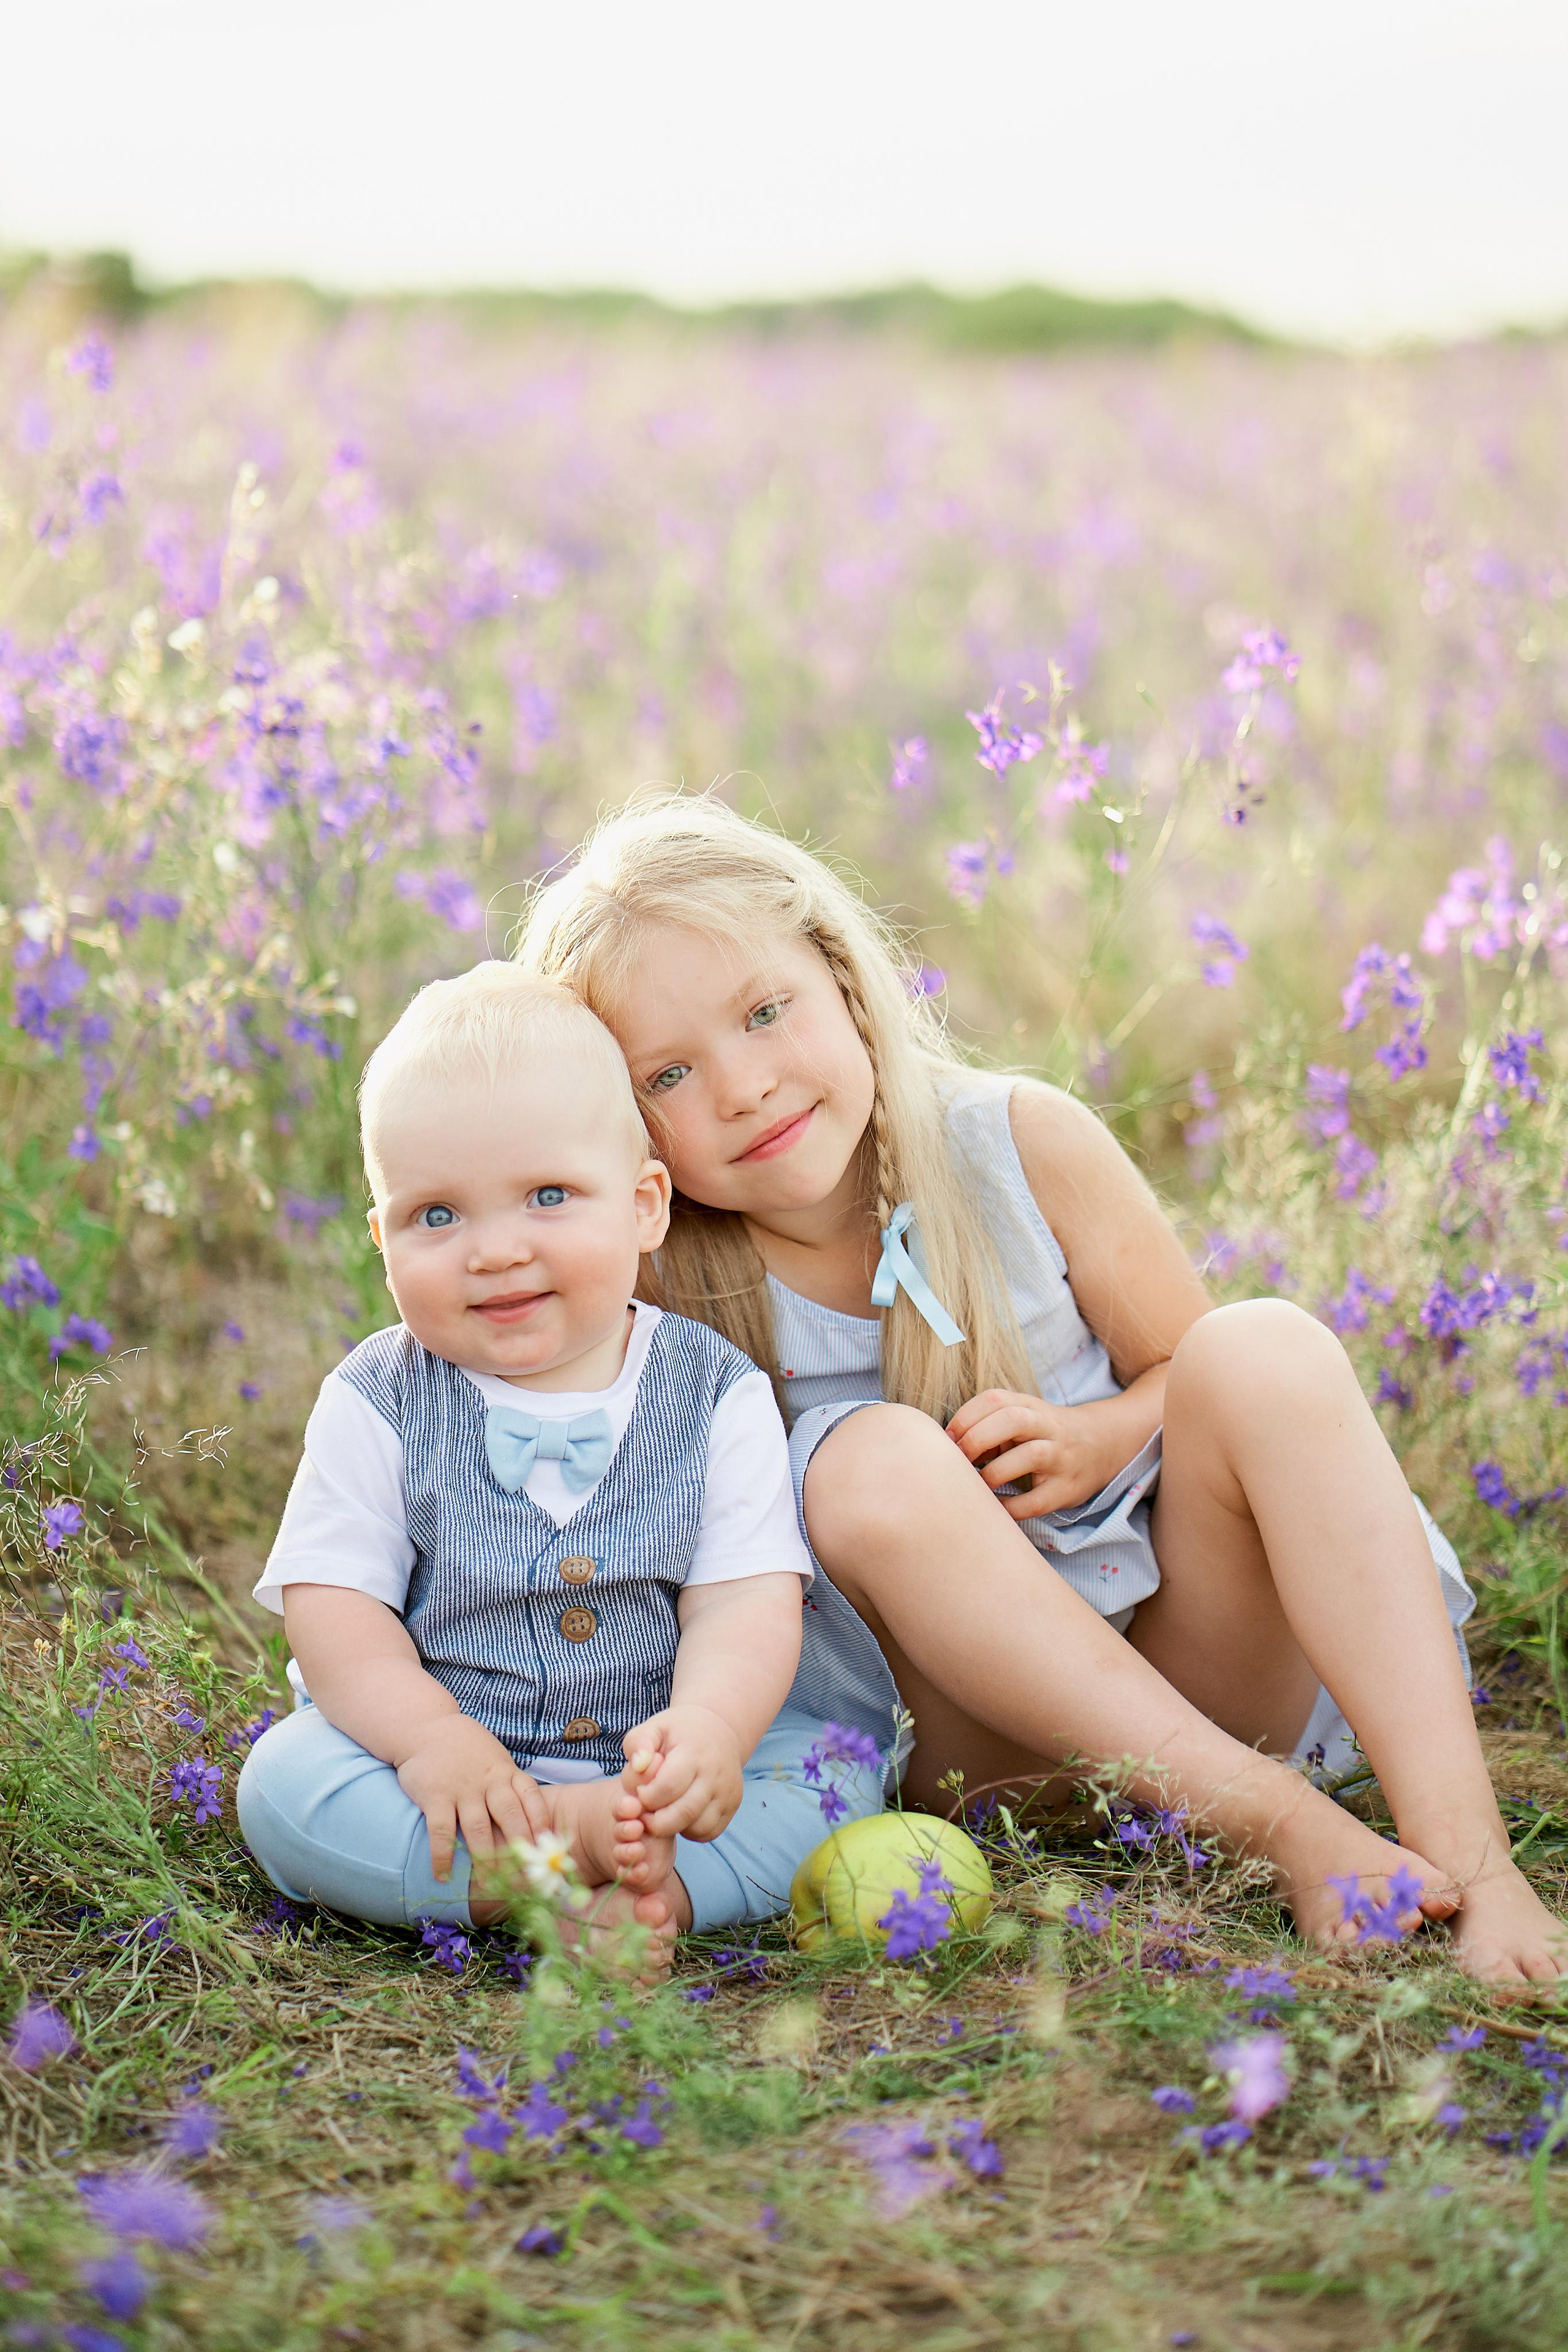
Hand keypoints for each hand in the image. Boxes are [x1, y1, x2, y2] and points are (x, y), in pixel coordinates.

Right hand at [395, 1715, 550, 1881]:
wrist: (425, 1727)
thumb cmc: (466, 1749)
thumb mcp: (496, 1758)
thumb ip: (510, 1784)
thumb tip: (534, 1821)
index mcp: (506, 1771)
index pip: (532, 1797)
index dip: (542, 1823)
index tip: (549, 1847)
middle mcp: (488, 1781)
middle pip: (510, 1818)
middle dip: (520, 1849)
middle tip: (526, 1878)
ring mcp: (462, 1789)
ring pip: (478, 1829)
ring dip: (485, 1860)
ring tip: (489, 1886)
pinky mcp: (436, 1796)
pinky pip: (441, 1831)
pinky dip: (443, 1856)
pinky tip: (443, 1876)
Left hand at [621, 1703, 743, 1842]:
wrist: (719, 1729)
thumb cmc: (678, 1732)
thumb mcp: (655, 1727)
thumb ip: (638, 1743)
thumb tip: (638, 1766)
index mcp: (694, 1752)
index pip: (667, 1787)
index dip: (646, 1797)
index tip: (640, 1791)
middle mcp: (716, 1773)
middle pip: (683, 1813)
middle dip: (656, 1821)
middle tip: (646, 1812)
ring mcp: (728, 1791)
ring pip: (697, 1828)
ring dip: (674, 1828)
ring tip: (664, 1811)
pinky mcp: (733, 1805)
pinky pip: (709, 1832)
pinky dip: (691, 1831)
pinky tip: (681, 1814)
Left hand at [945, 1389, 1112, 1518]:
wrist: (1102, 1443)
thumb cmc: (1044, 1433)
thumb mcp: (1022, 1418)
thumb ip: (988, 1425)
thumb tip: (944, 1447)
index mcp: (1030, 1406)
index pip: (995, 1399)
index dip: (965, 1417)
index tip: (947, 1439)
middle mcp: (1048, 1427)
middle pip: (1013, 1419)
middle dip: (978, 1438)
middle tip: (959, 1461)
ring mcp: (1061, 1457)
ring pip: (1030, 1455)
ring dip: (994, 1473)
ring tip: (977, 1485)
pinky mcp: (1067, 1489)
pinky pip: (1036, 1501)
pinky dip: (1010, 1507)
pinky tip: (994, 1508)